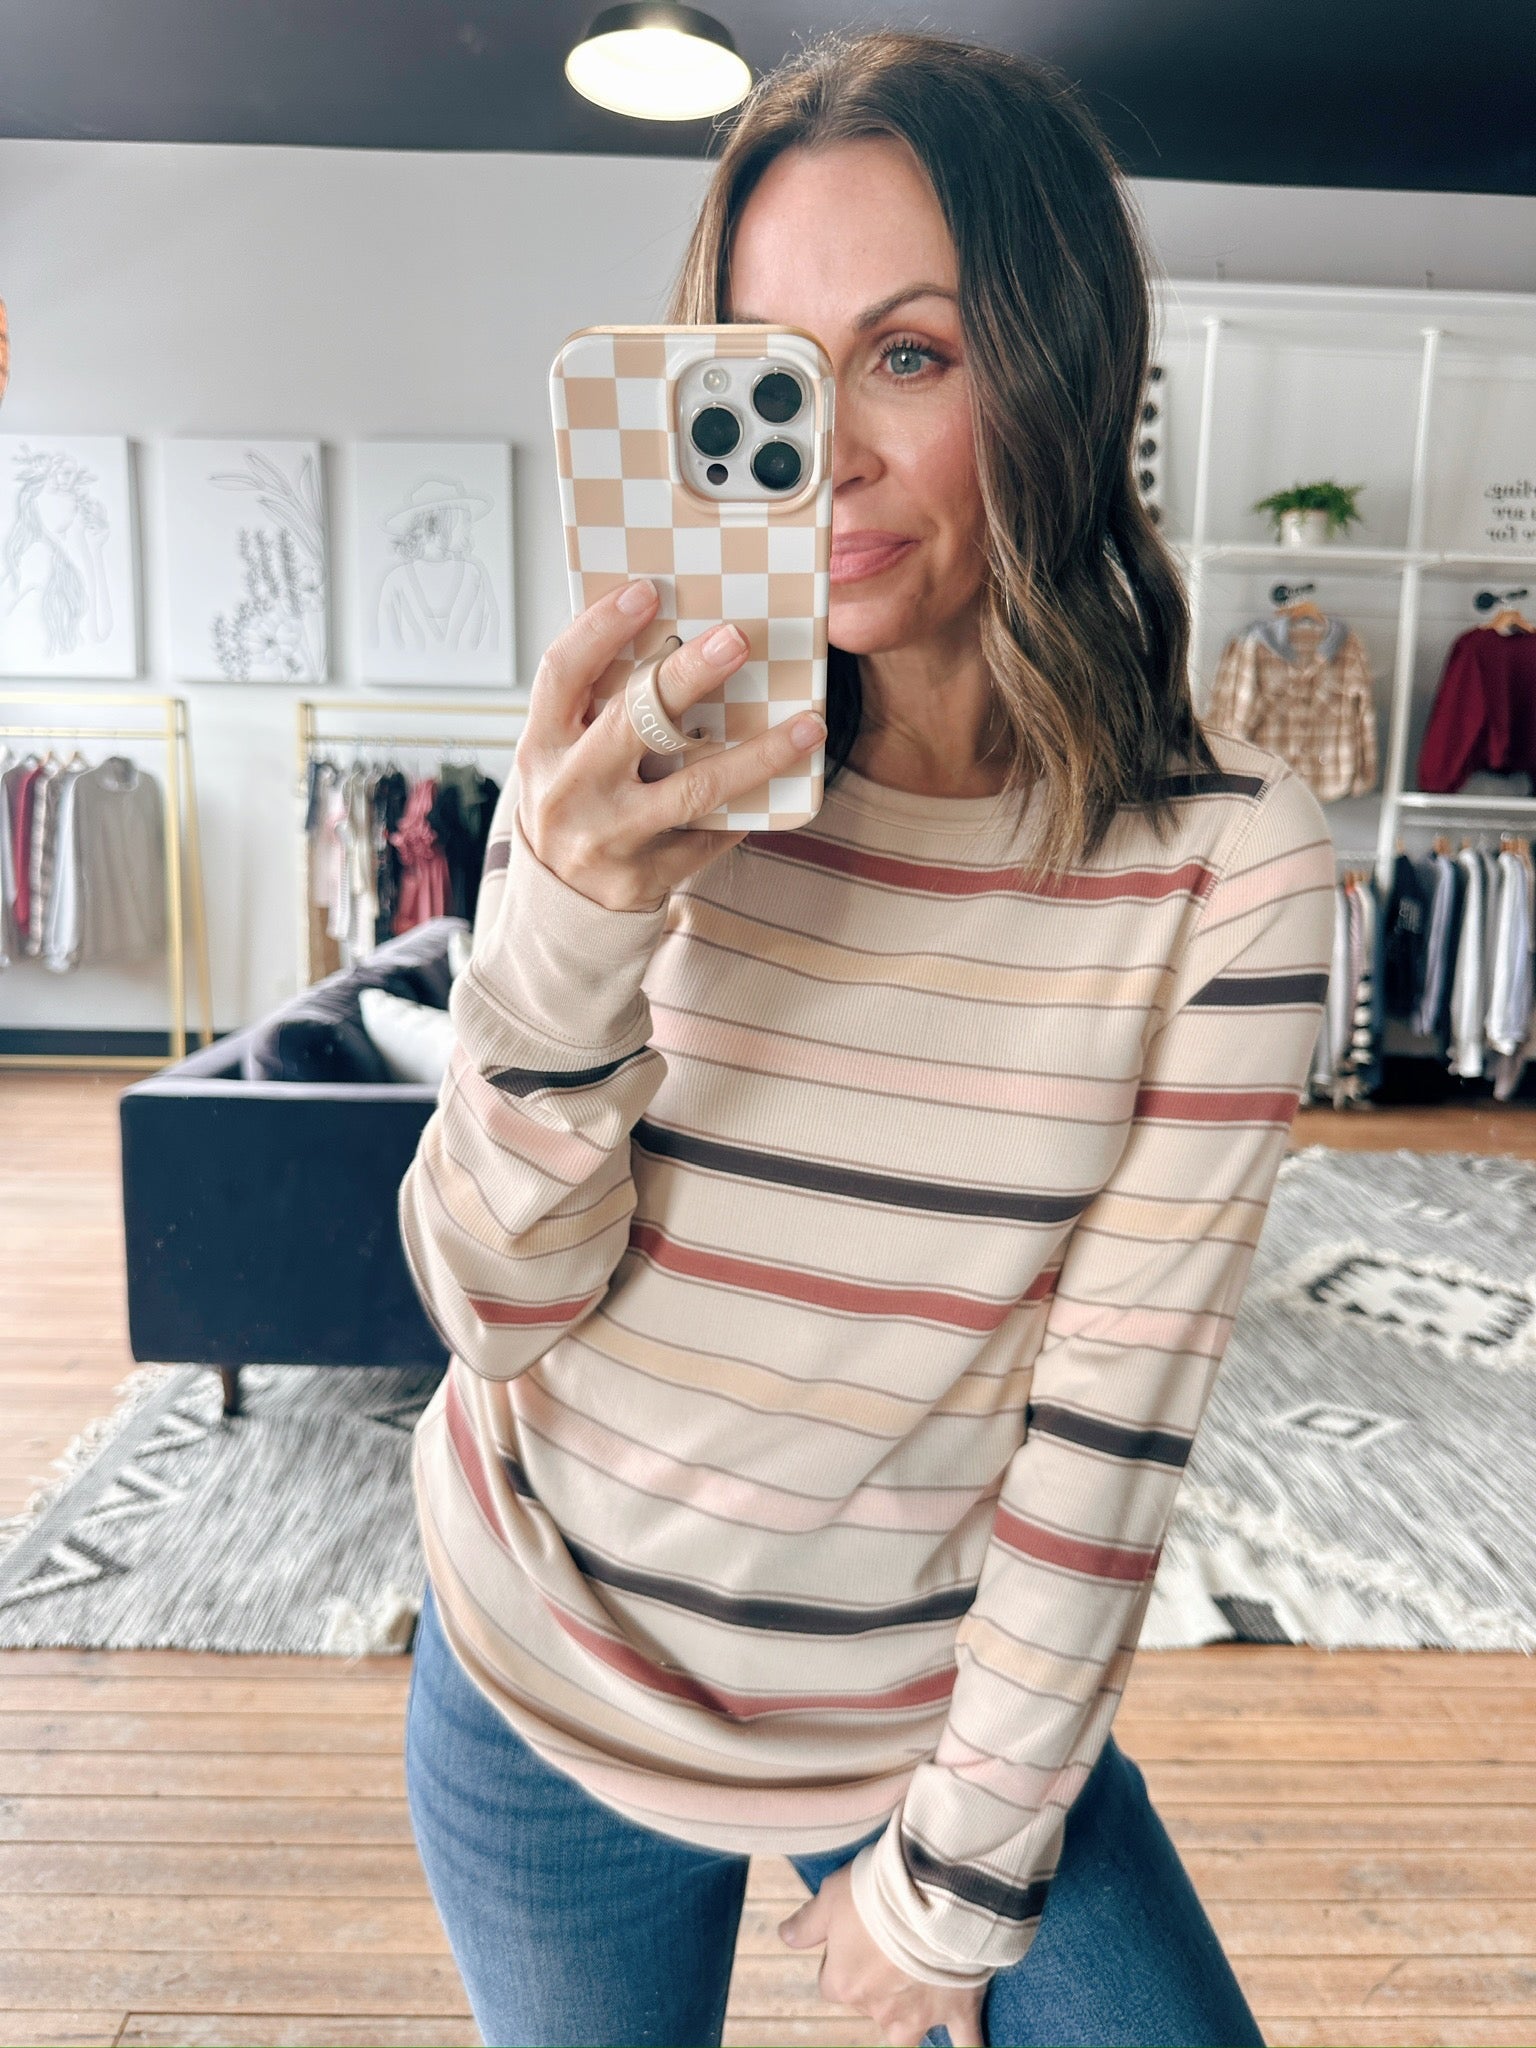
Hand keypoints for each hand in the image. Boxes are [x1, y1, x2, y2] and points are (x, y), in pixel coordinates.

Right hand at [515, 576, 825, 913]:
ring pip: (692, 788)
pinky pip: (708, 838)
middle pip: (633, 721)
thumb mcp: (562, 756)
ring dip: (758, 755)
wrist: (557, 907)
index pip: (563, 672)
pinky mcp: (640, 878)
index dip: (600, 627)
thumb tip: (673, 641)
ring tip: (807, 727)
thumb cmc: (573, 808)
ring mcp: (605, 838)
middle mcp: (568, 790)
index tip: (646, 591)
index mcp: (541, 745)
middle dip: (688, 676)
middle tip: (737, 639)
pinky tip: (780, 792)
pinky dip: (745, 814)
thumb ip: (597, 709)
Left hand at [778, 1859, 987, 2047]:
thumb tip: (785, 1936)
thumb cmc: (877, 1893)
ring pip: (907, 2032)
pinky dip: (969, 2047)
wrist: (935, 1896)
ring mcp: (919, 2015)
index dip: (844, 1954)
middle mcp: (878, 2010)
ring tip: (920, 1989)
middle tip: (894, 1940)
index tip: (858, 1929)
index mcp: (843, 1984)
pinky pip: (966, 2043)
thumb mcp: (830, 1896)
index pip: (833, 1980)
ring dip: (910, 2017)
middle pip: (870, 2004)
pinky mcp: (957, 2010)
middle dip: (879, 1980)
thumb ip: (807, 1923)